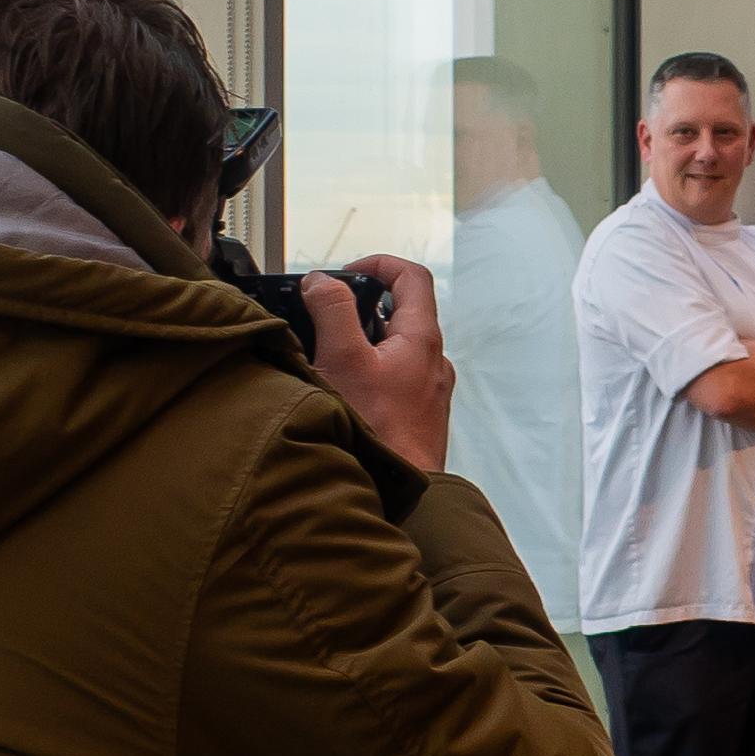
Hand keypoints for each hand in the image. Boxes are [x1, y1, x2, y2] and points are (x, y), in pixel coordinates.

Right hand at [306, 257, 452, 475]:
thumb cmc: (377, 431)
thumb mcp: (344, 359)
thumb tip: (322, 282)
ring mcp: (428, 390)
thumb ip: (332, 312)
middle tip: (328, 315)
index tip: (347, 273)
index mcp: (422, 339)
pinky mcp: (418, 416)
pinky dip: (370, 372)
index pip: (412, 277)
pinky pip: (395, 379)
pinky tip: (345, 392)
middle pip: (402, 312)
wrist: (403, 491)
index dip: (380, 264)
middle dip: (363, 306)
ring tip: (330, 356)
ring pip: (397, 349)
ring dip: (364, 342)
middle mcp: (433, 362)